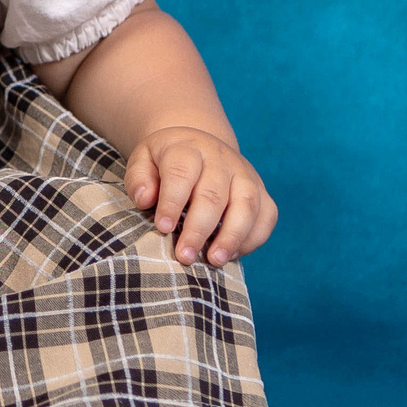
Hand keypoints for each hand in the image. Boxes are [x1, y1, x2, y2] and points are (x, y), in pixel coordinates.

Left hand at [125, 126, 277, 266]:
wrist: (199, 146)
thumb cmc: (166, 162)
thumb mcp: (143, 161)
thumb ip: (139, 179)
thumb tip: (145, 199)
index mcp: (188, 149)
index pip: (181, 173)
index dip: (172, 202)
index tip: (162, 228)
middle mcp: (221, 159)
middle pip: (214, 194)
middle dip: (199, 229)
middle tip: (185, 256)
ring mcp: (245, 174)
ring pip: (247, 204)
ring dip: (232, 236)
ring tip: (214, 261)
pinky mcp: (262, 191)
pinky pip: (267, 215)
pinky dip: (253, 238)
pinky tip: (231, 254)